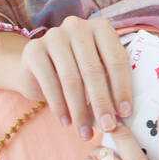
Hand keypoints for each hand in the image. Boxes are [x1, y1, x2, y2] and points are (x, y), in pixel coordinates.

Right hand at [11, 15, 132, 138]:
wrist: (38, 65)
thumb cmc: (79, 69)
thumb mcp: (99, 69)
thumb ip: (112, 82)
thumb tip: (124, 114)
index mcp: (101, 27)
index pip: (116, 60)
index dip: (122, 88)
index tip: (125, 113)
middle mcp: (77, 26)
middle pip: (93, 70)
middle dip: (102, 103)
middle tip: (107, 126)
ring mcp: (53, 36)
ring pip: (71, 79)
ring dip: (80, 110)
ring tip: (85, 132)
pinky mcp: (33, 50)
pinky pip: (50, 83)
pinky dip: (59, 106)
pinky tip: (66, 122)